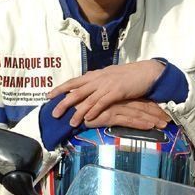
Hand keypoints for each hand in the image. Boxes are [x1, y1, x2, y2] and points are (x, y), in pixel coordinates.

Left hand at [47, 61, 164, 126]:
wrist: (145, 72)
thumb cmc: (128, 75)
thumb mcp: (110, 76)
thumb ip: (97, 81)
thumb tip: (87, 85)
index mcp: (95, 75)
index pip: (73, 81)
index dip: (60, 88)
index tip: (48, 96)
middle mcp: (98, 79)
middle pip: (76, 91)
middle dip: (63, 103)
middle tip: (54, 113)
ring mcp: (107, 85)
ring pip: (88, 99)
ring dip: (78, 112)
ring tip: (70, 122)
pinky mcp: (116, 91)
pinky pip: (102, 102)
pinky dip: (93, 111)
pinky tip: (88, 118)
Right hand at [84, 99, 169, 129]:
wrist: (69, 110)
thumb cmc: (83, 108)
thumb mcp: (100, 104)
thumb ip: (111, 104)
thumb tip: (122, 108)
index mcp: (118, 95)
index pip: (139, 100)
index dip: (153, 106)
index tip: (164, 111)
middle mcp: (119, 99)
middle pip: (142, 106)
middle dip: (157, 113)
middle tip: (169, 120)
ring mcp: (115, 107)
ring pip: (138, 113)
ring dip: (152, 119)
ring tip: (164, 125)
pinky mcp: (110, 115)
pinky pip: (129, 120)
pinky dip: (140, 124)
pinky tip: (150, 127)